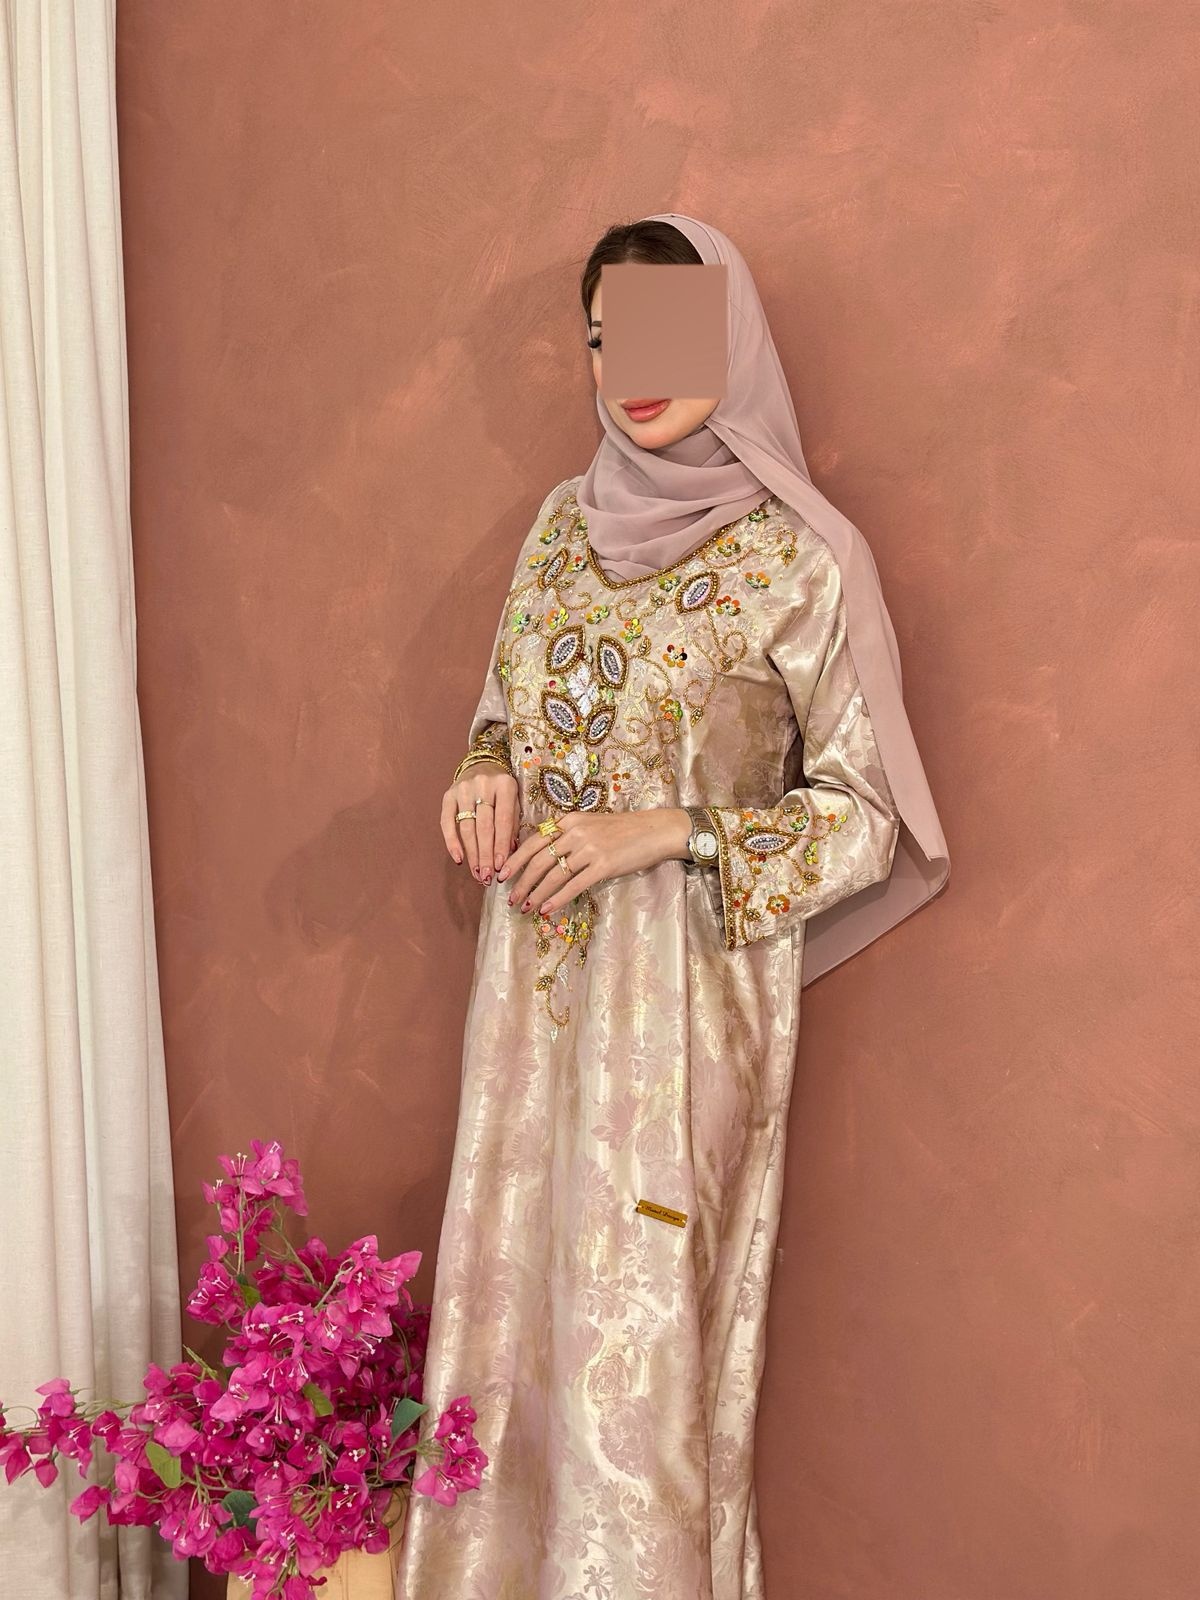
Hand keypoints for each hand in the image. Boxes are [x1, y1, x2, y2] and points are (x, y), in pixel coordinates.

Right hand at [441, 760, 519, 881]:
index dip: (501, 845)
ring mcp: (463, 789)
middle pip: (484, 827)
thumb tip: (509, 855)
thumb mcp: (515, 801)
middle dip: (485, 855)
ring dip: (472, 854)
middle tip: (487, 876)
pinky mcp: (448, 795)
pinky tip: (459, 859)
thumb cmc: (502, 789)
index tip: (500, 866)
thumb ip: (513, 825)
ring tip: (477, 873)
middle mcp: (483, 785)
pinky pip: (447, 822)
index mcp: (505, 786)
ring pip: (467, 828)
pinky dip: (452, 842)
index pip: (503, 820)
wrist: (482, 765)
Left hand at [497, 808, 691, 917]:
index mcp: (569, 820)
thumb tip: (544, 857)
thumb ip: (568, 835)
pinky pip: (573, 885)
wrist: (654, 831)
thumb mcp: (590, 825)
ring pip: (553, 875)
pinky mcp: (603, 865)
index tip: (502, 875)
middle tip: (511, 898)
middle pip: (539, 860)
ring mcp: (589, 849)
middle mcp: (575, 832)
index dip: (515, 860)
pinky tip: (546, 909)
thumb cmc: (623, 830)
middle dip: (522, 882)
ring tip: (525, 907)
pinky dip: (556, 899)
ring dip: (536, 893)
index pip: (533, 841)